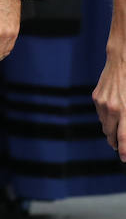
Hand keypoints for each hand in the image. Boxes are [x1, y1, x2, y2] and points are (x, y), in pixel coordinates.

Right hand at [93, 32, 125, 161]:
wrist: (123, 60)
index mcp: (125, 110)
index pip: (124, 137)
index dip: (123, 150)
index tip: (123, 158)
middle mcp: (112, 108)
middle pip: (111, 134)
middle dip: (115, 142)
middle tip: (119, 148)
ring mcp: (102, 102)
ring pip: (104, 124)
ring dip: (111, 130)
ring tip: (116, 132)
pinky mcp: (96, 96)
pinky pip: (100, 113)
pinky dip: (106, 117)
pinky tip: (113, 114)